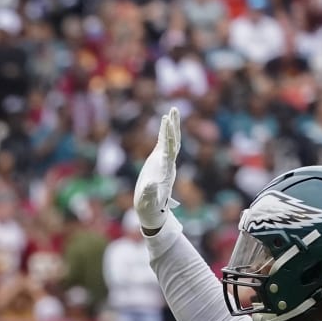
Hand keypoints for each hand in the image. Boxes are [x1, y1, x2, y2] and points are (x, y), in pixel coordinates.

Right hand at [135, 107, 180, 231]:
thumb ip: (149, 193)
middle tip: (173, 110)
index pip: (169, 149)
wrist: (151, 210)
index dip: (168, 135)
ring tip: (172, 111)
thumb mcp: (147, 201)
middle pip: (174, 141)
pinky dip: (164, 133)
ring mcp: (165, 162)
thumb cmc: (149, 206)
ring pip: (171, 141)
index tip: (166, 122)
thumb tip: (149, 184)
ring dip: (172, 126)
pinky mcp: (160, 162)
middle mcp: (168, 164)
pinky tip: (164, 123)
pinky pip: (163, 144)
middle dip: (173, 126)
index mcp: (166, 170)